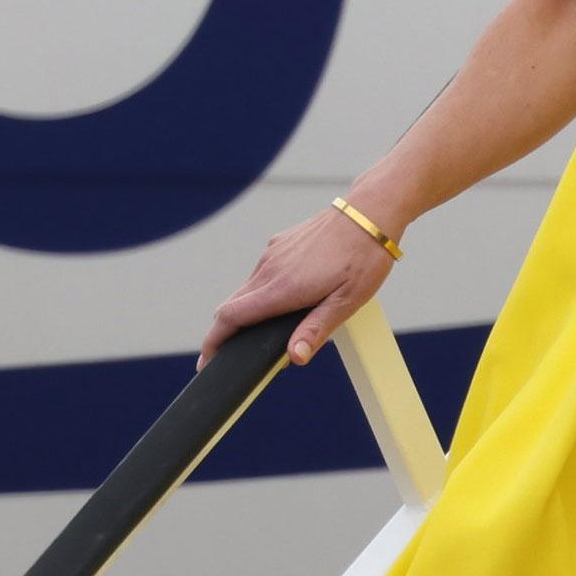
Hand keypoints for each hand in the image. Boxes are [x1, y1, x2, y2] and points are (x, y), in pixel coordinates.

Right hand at [213, 200, 397, 365]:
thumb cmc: (363, 259)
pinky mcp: (279, 244)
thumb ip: (316, 330)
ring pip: (248, 290)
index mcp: (282, 288)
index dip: (214, 342)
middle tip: (225, 356)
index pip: (231, 317)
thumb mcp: (347, 302)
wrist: (368, 213)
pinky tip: (288, 299)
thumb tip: (293, 356)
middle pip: (231, 306)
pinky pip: (263, 274)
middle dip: (224, 333)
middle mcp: (270, 270)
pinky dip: (264, 292)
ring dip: (249, 311)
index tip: (206, 362)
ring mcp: (272, 255)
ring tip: (266, 332)